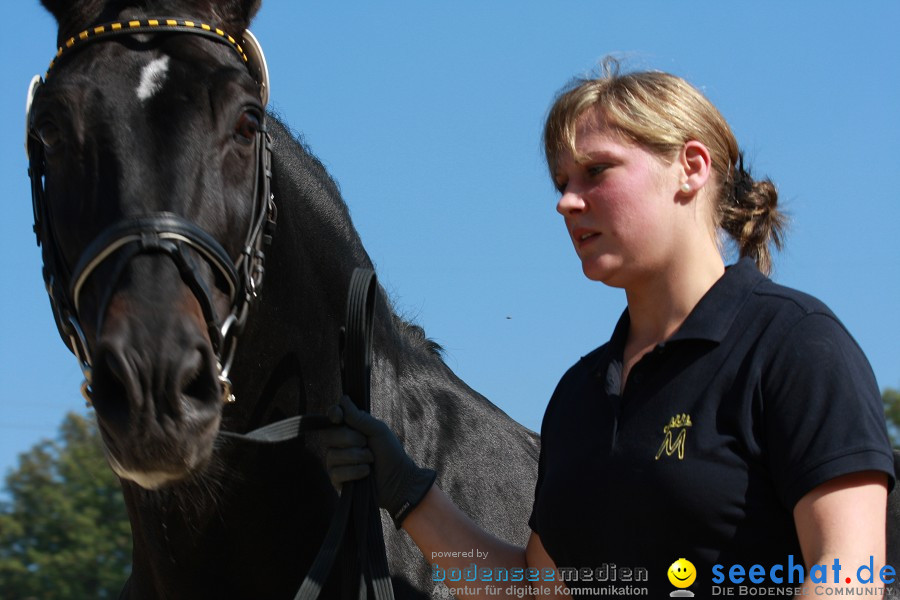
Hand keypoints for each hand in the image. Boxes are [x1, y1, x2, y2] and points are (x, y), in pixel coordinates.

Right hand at [322, 395, 435, 527]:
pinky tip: (366, 473)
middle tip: (366, 443)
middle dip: (351, 439)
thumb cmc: (390, 453)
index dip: (333, 414)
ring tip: (370, 461)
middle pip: (329, 435)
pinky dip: (355, 472)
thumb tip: (343, 399)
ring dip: (357, 457)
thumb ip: (359, 417)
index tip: (339, 417)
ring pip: (333, 455)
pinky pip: (336, 472)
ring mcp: (336, 463)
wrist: (399, 480)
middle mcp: (339, 445)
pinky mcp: (337, 481)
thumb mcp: (378, 431)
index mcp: (349, 429)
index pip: (332, 417)